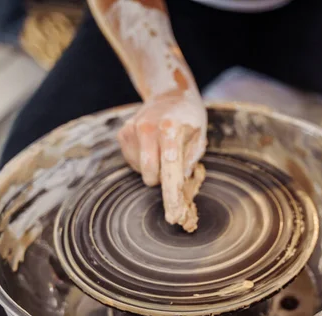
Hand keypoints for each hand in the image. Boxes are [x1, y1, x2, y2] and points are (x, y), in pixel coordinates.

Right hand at [117, 91, 206, 231]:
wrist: (170, 94)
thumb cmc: (189, 119)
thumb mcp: (199, 136)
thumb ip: (190, 160)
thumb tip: (181, 184)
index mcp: (170, 129)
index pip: (170, 168)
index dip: (172, 194)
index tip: (173, 215)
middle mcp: (148, 128)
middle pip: (150, 174)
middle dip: (162, 180)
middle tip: (173, 171)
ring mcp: (132, 130)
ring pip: (140, 170)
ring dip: (153, 168)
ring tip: (163, 149)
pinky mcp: (122, 133)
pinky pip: (132, 162)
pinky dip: (143, 161)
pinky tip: (152, 146)